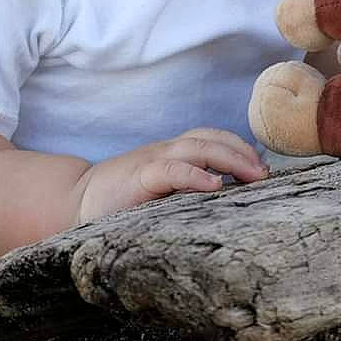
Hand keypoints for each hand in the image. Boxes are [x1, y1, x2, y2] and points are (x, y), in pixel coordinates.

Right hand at [74, 128, 267, 224]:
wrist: (73, 202)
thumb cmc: (118, 203)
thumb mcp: (158, 193)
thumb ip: (184, 191)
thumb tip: (226, 202)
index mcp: (171, 154)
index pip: (210, 138)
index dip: (237, 147)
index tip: (262, 168)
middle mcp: (165, 152)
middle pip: (211, 138)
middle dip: (242, 153)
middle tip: (266, 174)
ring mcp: (152, 161)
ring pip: (198, 147)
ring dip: (230, 158)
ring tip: (253, 175)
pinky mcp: (140, 177)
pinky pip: (173, 170)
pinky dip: (196, 175)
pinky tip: (216, 186)